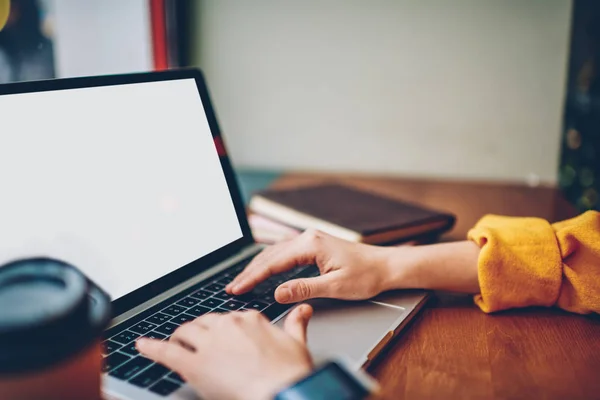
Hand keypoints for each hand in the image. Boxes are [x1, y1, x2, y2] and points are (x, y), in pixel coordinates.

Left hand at [136, 305, 313, 399]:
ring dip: (178, 338)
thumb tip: (303, 308)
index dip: (223, 330)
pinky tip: (142, 346)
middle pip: (204, 323)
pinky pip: (165, 351)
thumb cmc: (290, 374)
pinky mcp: (193, 364)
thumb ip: (296, 323)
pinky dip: (151, 348)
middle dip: (199, 333)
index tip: (222, 338)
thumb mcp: (297, 343)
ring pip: (184, 332)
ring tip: (173, 343)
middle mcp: (227, 326)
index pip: (229, 318)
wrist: (281, 392)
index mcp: (249, 320)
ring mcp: (208, 344)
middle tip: (197, 343)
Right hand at [227, 230, 395, 302]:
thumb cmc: (367, 275)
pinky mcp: (314, 245)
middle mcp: (308, 237)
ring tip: (241, 280)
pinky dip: (270, 263)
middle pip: (270, 255)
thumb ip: (304, 289)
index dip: (252, 277)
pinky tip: (263, 271)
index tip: (236, 288)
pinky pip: (285, 253)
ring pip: (276, 253)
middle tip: (232, 287)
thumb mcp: (335, 287)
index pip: (273, 262)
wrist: (387, 266)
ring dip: (257, 267)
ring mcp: (311, 240)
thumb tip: (277, 292)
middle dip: (249, 272)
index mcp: (311, 244)